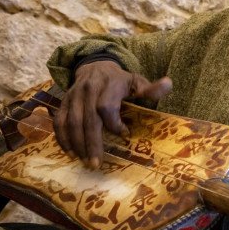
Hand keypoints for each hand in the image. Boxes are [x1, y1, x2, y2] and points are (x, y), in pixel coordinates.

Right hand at [54, 60, 171, 168]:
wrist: (95, 66)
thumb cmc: (120, 81)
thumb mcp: (137, 82)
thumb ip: (151, 89)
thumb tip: (169, 84)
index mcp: (108, 84)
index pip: (105, 107)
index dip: (114, 123)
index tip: (125, 134)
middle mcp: (88, 89)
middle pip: (87, 119)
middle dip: (92, 143)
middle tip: (96, 164)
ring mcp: (73, 96)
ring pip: (71, 121)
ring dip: (76, 144)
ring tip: (84, 161)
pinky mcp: (64, 102)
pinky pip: (59, 120)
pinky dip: (62, 137)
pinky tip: (70, 152)